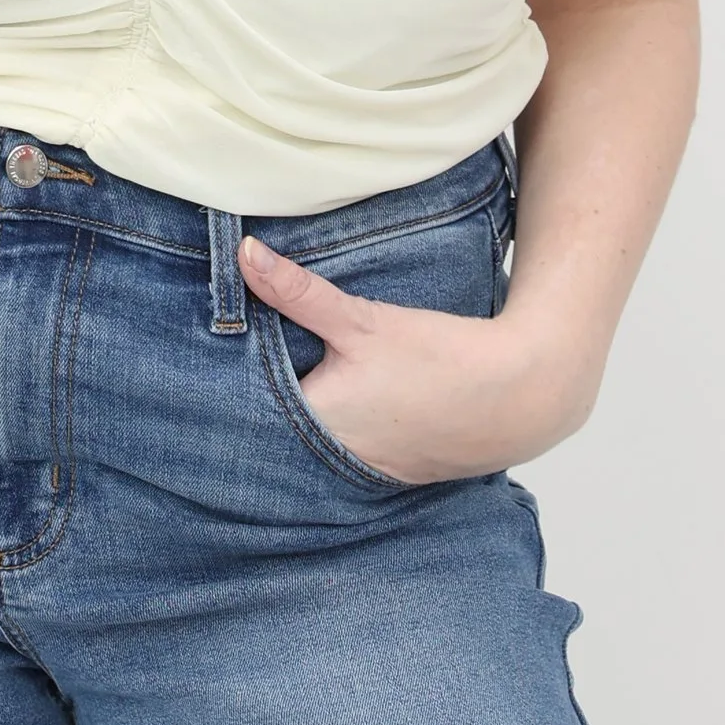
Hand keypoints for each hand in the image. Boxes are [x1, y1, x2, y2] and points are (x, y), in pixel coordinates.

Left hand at [238, 236, 597, 483]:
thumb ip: (299, 292)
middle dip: (260, 393)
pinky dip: (332, 424)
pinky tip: (333, 397)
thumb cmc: (440, 359)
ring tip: (280, 372)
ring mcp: (363, 469)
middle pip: (277, 423)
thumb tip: (244, 255)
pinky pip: (342, 446)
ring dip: (296, 411)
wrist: (520, 394)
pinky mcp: (390, 467)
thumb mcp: (363, 320)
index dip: (227, 379)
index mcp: (316, 425)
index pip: (248, 405)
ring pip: (309, 437)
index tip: (205, 356)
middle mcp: (332, 458)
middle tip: (232, 356)